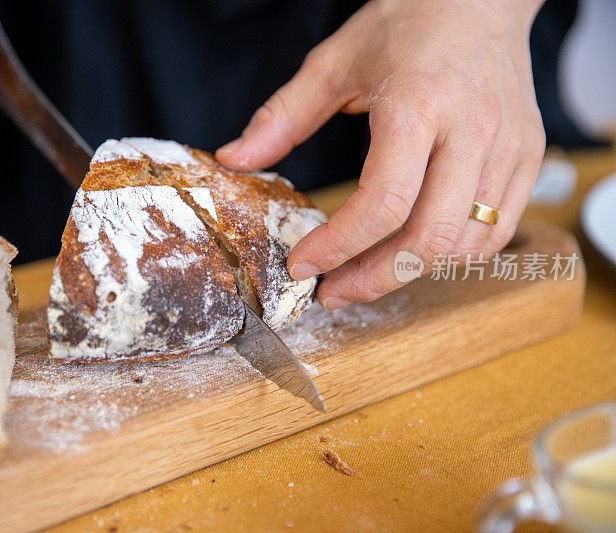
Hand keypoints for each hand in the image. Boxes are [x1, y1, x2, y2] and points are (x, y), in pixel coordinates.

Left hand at [216, 0, 545, 308]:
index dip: (338, 247)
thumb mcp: (333, 63)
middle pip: (429, 237)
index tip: (302, 265)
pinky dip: (453, 255)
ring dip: (411, 272)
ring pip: (466, 244)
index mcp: (418, 105)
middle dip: (374, 278)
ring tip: (366, 274)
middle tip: (332, 291)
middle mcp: (472, 130)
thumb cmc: (406, 24)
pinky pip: (497, 232)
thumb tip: (234, 159)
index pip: (383, 202)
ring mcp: (508, 147)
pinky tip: (414, 252)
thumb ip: (281, 117)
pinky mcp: (528, 157)